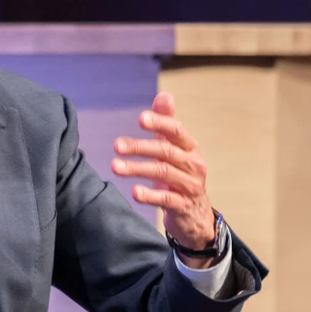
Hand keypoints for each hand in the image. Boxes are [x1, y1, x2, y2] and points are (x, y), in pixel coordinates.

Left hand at [111, 92, 216, 267]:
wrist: (195, 216)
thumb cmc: (180, 176)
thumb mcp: (175, 150)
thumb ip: (167, 124)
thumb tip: (164, 95)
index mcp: (189, 148)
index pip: (176, 130)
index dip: (160, 123)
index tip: (140, 118)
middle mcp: (193, 164)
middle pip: (166, 151)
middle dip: (140, 147)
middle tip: (116, 145)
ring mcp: (190, 185)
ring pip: (164, 173)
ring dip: (137, 169)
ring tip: (115, 166)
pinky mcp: (183, 206)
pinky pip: (166, 199)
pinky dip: (150, 195)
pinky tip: (134, 192)